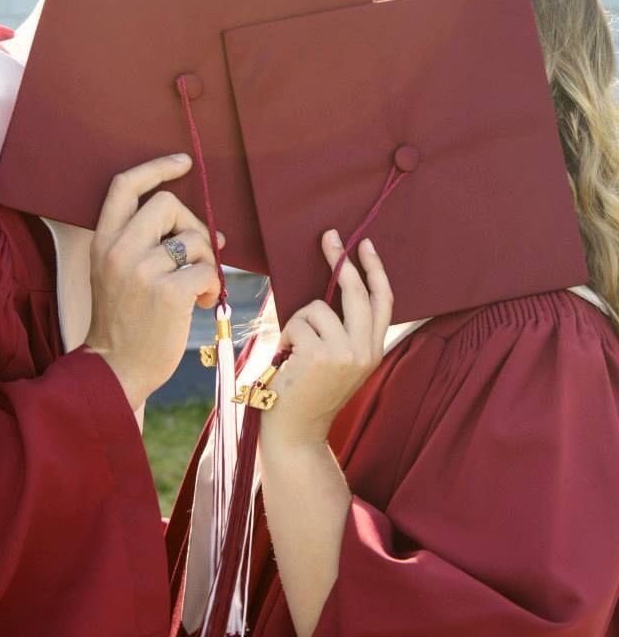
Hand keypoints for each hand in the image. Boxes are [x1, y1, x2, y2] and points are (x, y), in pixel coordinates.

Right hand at [86, 154, 224, 409]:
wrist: (115, 369)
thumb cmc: (125, 321)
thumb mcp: (118, 273)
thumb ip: (148, 244)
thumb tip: (208, 231)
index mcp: (103, 241)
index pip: (125, 185)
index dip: (156, 167)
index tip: (182, 163)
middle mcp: (119, 250)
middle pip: (169, 204)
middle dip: (192, 225)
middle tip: (196, 255)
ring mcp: (142, 271)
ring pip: (195, 239)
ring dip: (207, 261)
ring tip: (197, 288)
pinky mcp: (168, 293)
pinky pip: (208, 269)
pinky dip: (211, 285)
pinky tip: (201, 303)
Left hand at [260, 231, 392, 449]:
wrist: (294, 433)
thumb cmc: (305, 392)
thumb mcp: (334, 360)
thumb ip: (339, 329)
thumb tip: (326, 284)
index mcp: (373, 351)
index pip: (383, 301)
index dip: (376, 271)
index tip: (366, 245)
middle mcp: (365, 351)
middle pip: (358, 292)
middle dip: (341, 260)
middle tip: (329, 236)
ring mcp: (345, 353)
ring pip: (318, 307)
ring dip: (298, 321)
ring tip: (292, 349)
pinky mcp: (321, 355)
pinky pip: (298, 321)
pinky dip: (286, 334)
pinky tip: (286, 359)